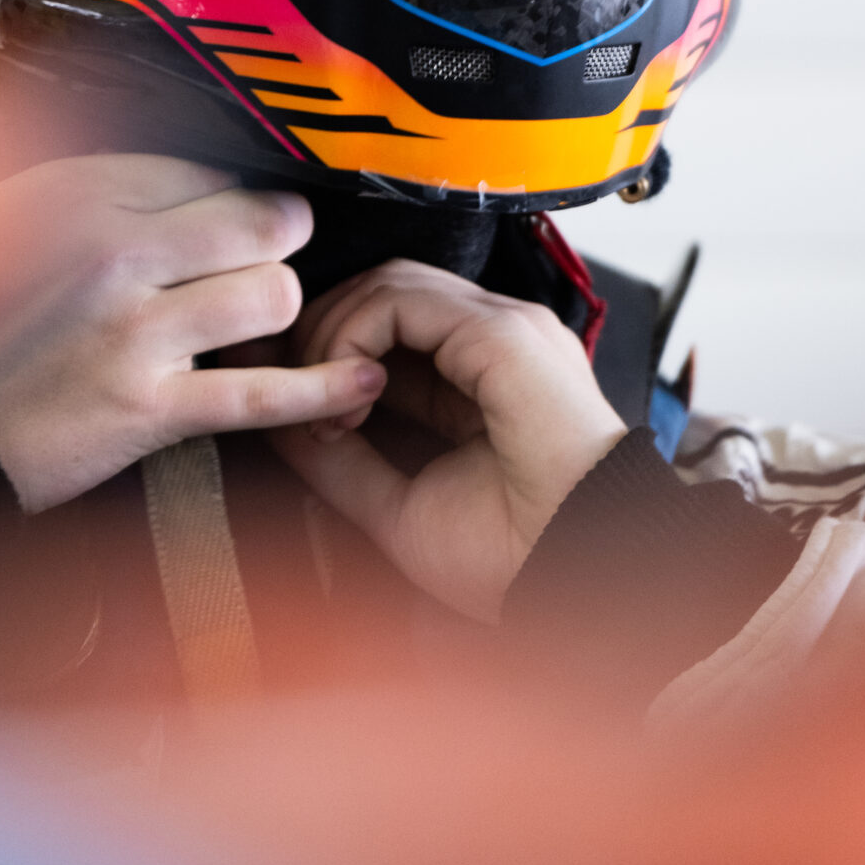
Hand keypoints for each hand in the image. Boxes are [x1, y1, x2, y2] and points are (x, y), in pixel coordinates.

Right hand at [0, 155, 384, 512]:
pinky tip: (356, 378)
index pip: (207, 169)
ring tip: (252, 319)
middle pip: (260, 221)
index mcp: (77, 193)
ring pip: (271, 296)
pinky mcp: (150, 411)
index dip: (230, 193)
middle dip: (277, 238)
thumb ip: (87, 182)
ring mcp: (136, 335)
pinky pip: (263, 395)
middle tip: (267, 252)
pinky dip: (321, 390)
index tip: (229, 213)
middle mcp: (113, 252)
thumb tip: (174, 165)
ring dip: (274, 309)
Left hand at [274, 259, 625, 621]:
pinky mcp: (504, 335)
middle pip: (381, 291)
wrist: (585, 582)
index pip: (386, 326)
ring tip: (321, 404)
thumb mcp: (398, 506)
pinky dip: (354, 334)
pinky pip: (403, 300)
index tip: (283, 392)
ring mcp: (505, 329)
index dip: (326, 348)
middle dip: (321, 332)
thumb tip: (279, 423)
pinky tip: (348, 393)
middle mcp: (496, 341)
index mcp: (480, 378)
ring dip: (332, 333)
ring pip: (388, 283)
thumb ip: (341, 463)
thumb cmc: (515, 560)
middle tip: (291, 394)